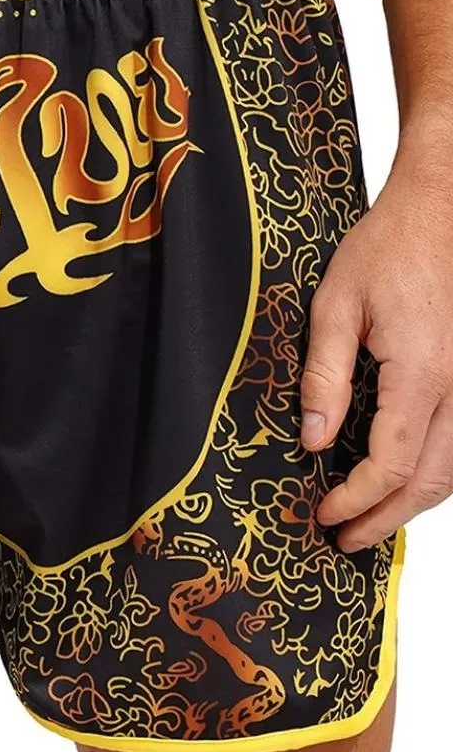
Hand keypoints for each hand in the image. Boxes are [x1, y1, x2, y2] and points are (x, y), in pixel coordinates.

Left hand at [303, 148, 452, 551]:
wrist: (441, 210)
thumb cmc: (387, 249)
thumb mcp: (335, 307)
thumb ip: (324, 378)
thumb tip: (312, 441)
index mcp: (424, 372)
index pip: (392, 461)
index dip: (357, 497)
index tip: (323, 514)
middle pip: (432, 479)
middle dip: (387, 518)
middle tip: (345, 541)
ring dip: (415, 504)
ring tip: (372, 523)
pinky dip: (437, 474)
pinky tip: (407, 482)